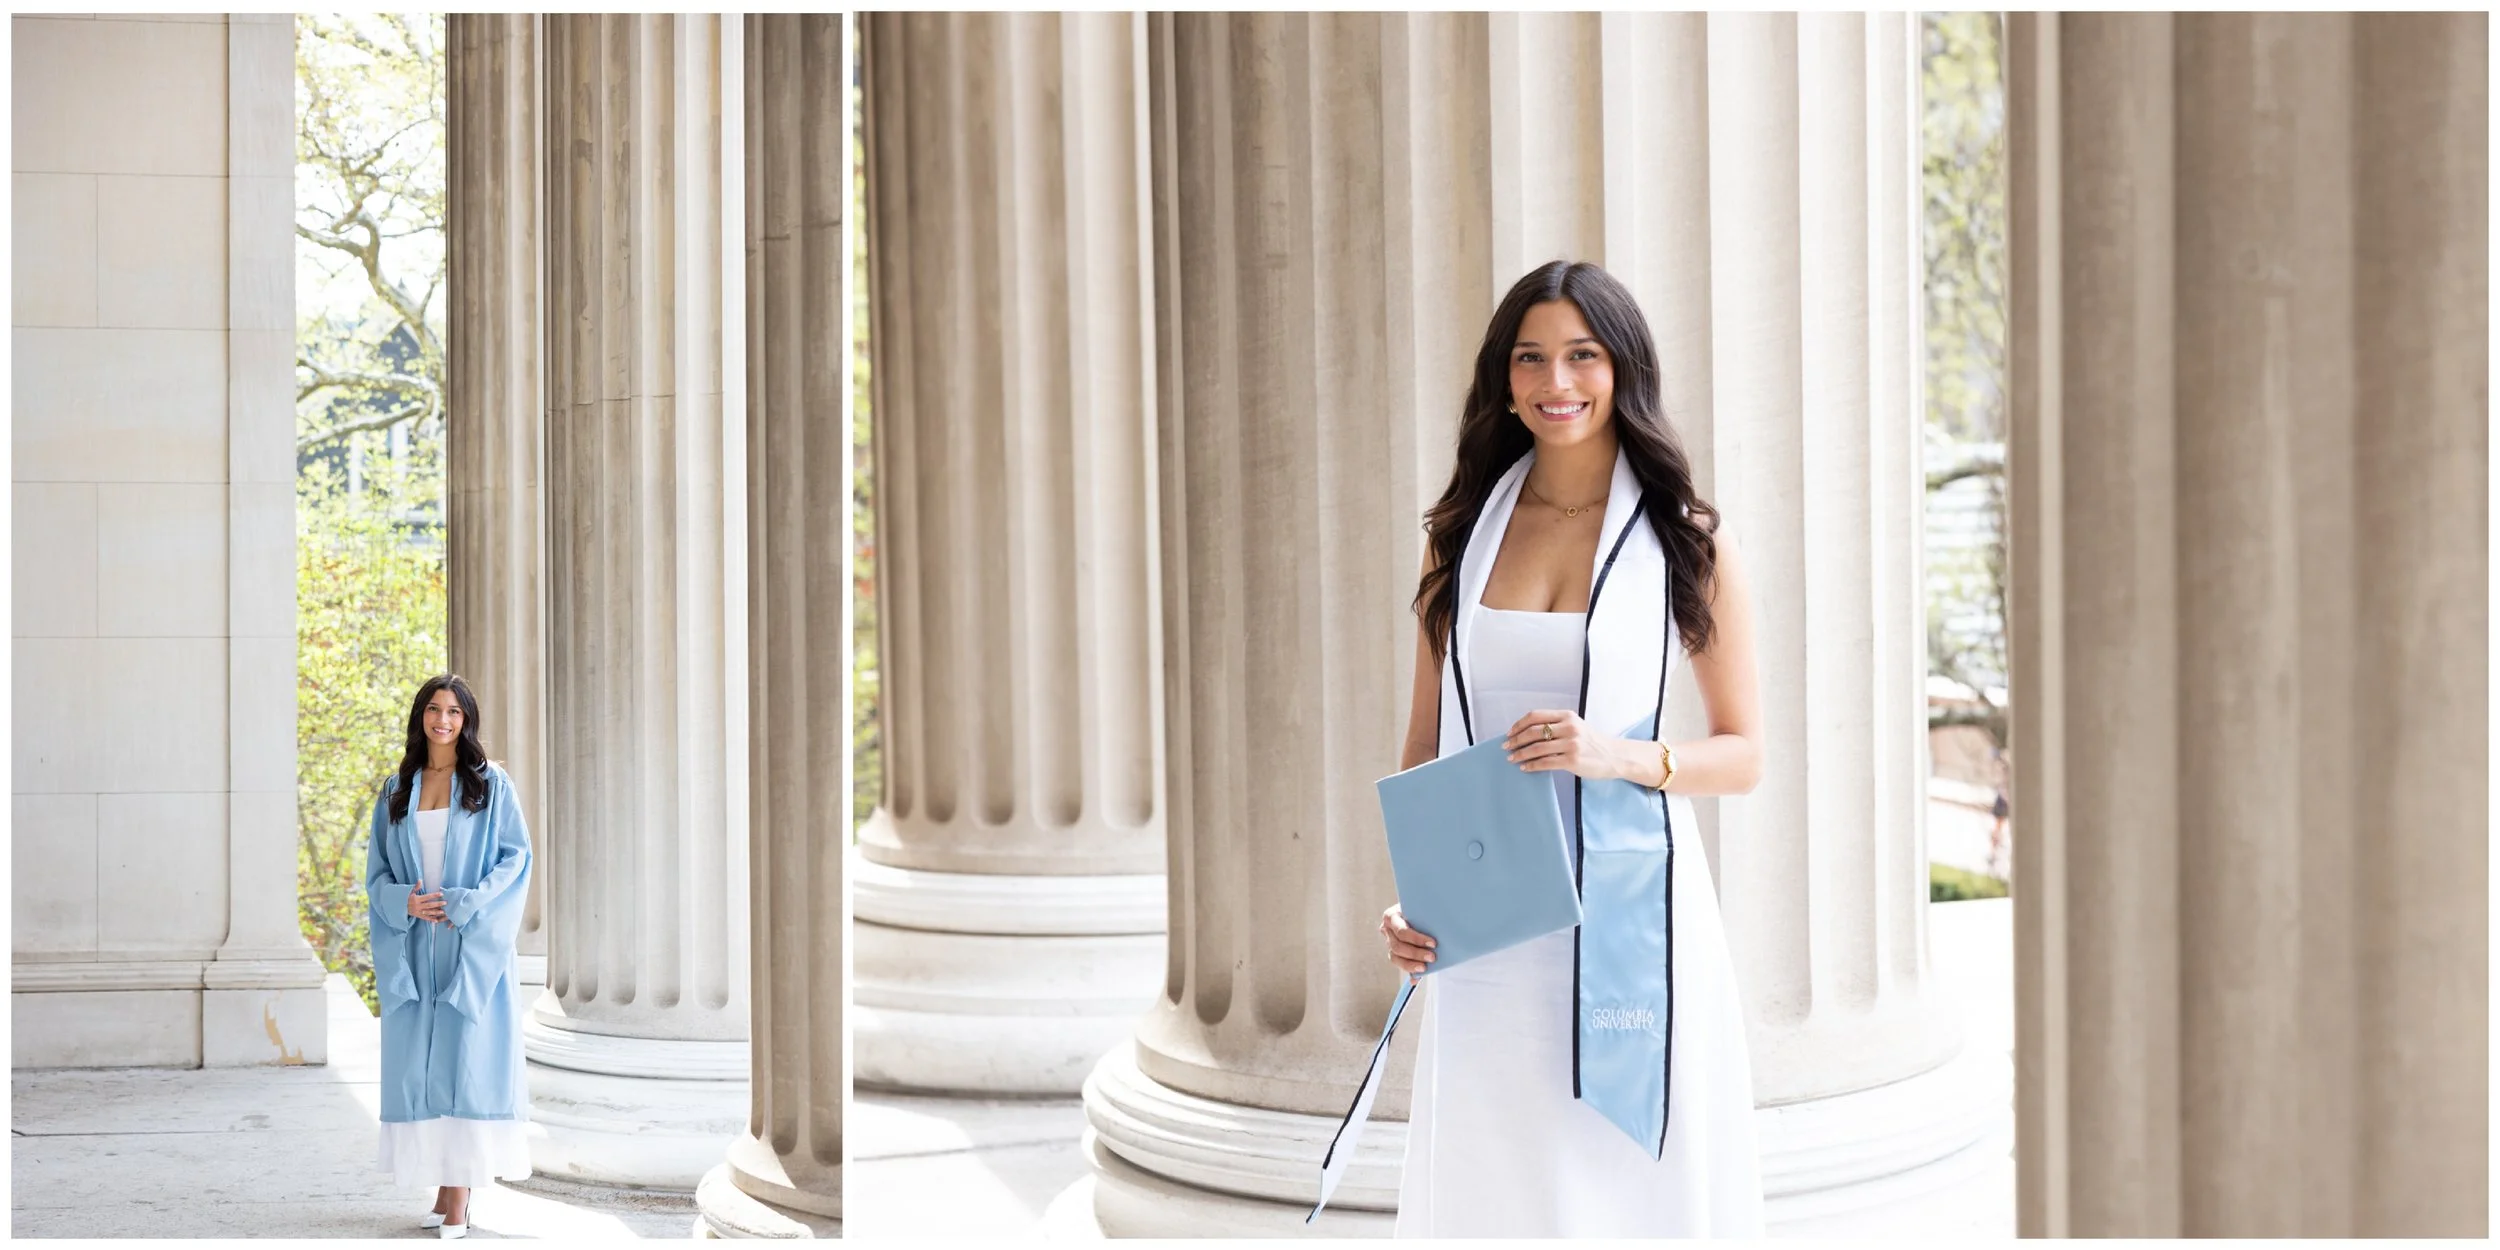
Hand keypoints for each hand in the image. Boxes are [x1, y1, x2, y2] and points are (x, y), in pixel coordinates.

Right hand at [407, 882, 446, 923]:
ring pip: (428, 912)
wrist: (399, 907)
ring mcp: (418, 912)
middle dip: (438, 904)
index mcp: (416, 899)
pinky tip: (437, 920)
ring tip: (443, 912)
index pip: (427, 897)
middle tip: (445, 903)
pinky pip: (425, 918)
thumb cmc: (406, 898)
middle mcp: (417, 906)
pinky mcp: (418, 916)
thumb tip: (420, 880)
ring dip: (436, 912)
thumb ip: (416, 887)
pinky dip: (431, 919)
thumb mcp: (410, 892)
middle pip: (429, 905)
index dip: (434, 895)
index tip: (441, 893)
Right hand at [1381, 903, 1435, 980]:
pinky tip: (1417, 976)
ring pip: (1395, 957)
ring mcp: (1388, 941)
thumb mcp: (1421, 911)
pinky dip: (1409, 969)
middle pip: (1398, 946)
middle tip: (1432, 957)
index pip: (1402, 931)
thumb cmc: (1420, 910)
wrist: (1415, 911)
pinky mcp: (1393, 952)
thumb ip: (1425, 919)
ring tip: (1425, 967)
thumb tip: (1436, 931)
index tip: (1433, 943)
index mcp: (1391, 916)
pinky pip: (1399, 963)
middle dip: (1416, 953)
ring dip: (1411, 963)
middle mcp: (1387, 929)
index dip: (1417, 939)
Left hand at [1503, 709, 1626, 780]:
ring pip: (1537, 748)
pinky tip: (1525, 768)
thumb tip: (1526, 732)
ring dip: (1520, 754)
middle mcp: (1569, 727)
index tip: (1509, 733)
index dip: (1519, 724)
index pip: (1535, 716)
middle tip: (1506, 747)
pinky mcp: (1572, 760)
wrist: (1614, 756)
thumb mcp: (1575, 726)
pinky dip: (1532, 765)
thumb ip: (1555, 725)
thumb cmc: (1591, 742)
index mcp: (1567, 716)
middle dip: (1516, 740)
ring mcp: (1571, 744)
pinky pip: (1545, 763)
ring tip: (1512, 759)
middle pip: (1533, 731)